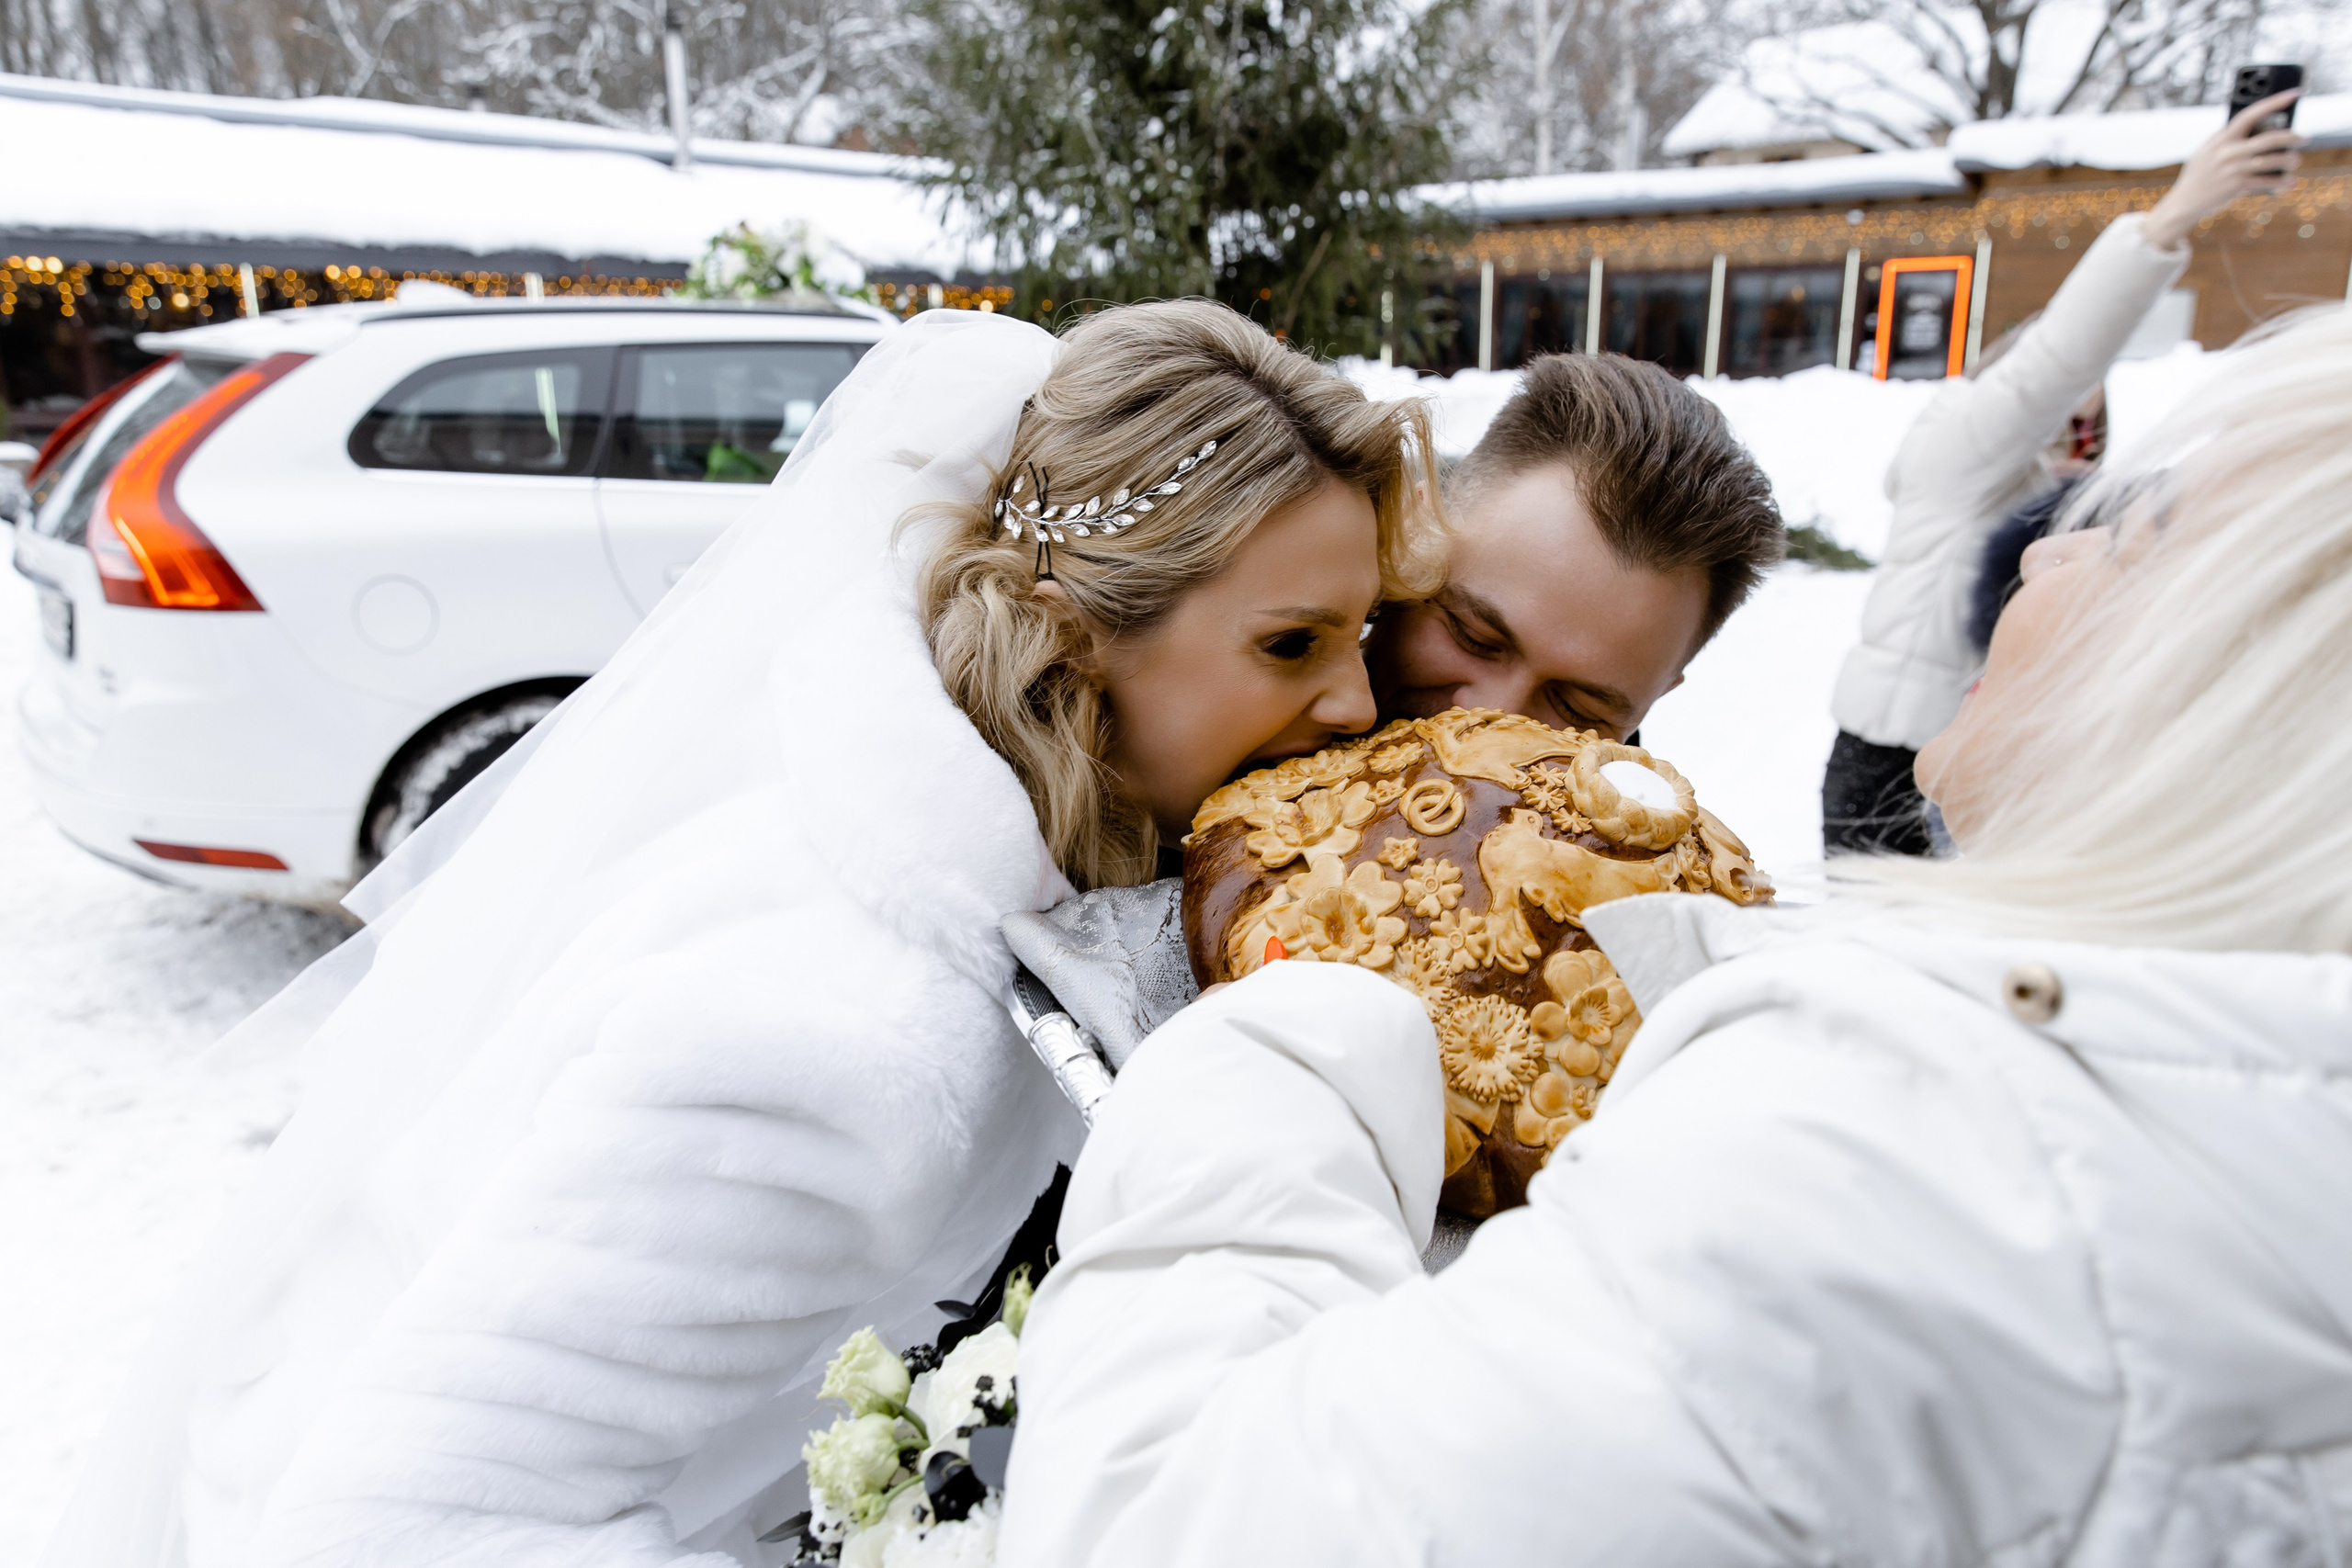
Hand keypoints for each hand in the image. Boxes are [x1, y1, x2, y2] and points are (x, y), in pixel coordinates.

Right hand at [2143, 90, 2305, 250]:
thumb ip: (2224, 139)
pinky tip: (2290, 182)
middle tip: (2304, 138)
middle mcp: (2227, 152)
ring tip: (2296, 160)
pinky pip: (2266, 181)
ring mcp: (2231, 169)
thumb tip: (2250, 125)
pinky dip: (2281, 183)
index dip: (2274, 102)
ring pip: (2271, 160)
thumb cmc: (2198, 175)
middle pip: (2268, 139)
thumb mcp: (2205, 152)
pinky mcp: (2235, 186)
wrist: (2183, 203)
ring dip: (2289, 160)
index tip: (2294, 94)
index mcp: (2221, 139)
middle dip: (2291, 137)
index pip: (2250, 114)